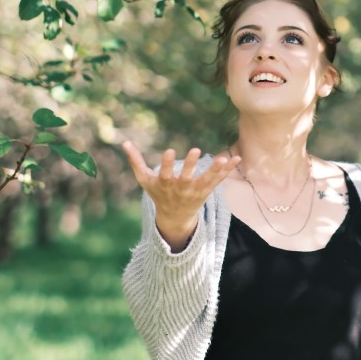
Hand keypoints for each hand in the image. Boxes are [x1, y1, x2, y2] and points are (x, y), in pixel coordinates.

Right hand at [122, 143, 240, 249]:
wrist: (175, 218)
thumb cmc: (158, 194)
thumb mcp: (145, 180)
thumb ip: (135, 161)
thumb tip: (123, 142)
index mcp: (165, 185)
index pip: (165, 174)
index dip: (166, 164)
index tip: (169, 150)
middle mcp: (181, 189)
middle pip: (186, 178)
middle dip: (190, 166)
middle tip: (195, 150)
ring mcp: (195, 191)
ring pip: (206, 180)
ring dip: (214, 170)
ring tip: (222, 159)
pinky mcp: (207, 190)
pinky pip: (219, 179)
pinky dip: (228, 170)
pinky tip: (237, 158)